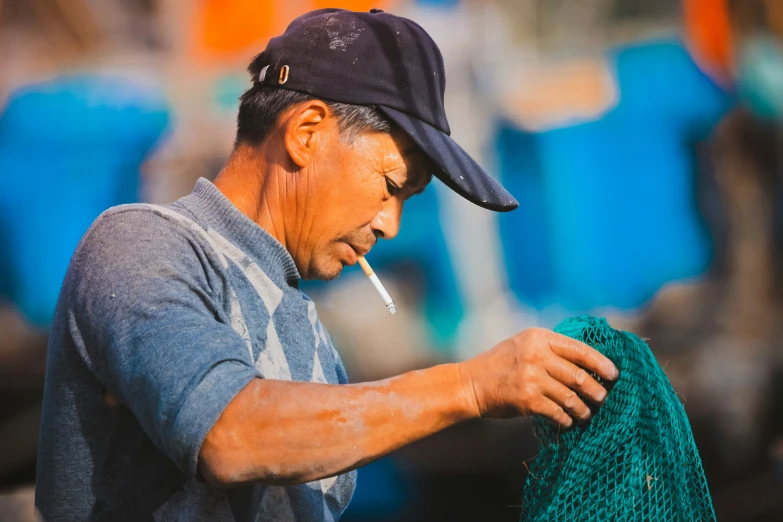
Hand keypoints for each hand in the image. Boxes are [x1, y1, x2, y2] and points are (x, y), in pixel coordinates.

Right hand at [459, 328, 618, 426]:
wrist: (470, 384)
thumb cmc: (500, 365)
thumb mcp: (523, 345)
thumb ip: (549, 349)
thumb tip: (586, 365)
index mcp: (538, 338)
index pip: (579, 349)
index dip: (601, 363)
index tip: (614, 374)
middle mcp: (536, 355)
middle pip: (579, 375)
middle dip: (596, 390)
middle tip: (604, 399)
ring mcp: (532, 377)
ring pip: (571, 397)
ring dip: (583, 409)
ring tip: (587, 414)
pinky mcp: (527, 399)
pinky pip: (557, 412)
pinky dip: (566, 419)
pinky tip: (568, 422)